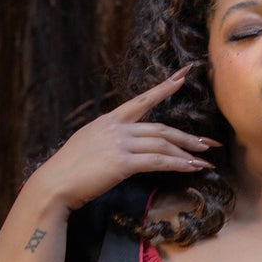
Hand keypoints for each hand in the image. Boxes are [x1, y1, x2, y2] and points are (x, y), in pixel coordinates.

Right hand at [34, 67, 218, 212]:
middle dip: (186, 136)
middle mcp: (116, 128)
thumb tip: (120, 147)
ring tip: (204, 158)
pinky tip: (192, 168)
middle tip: (207, 142)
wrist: (54, 183)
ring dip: (186, 152)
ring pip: (162, 143)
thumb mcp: (87, 146)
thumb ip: (106, 141)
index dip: (164, 89)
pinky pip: (157, 161)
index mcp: (108, 121)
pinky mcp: (122, 163)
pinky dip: (177, 164)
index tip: (182, 78)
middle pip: (160, 128)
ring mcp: (120, 144)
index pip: (141, 100)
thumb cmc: (68, 171)